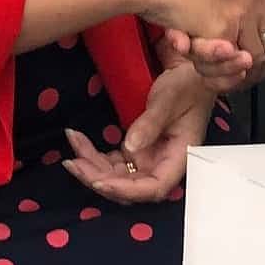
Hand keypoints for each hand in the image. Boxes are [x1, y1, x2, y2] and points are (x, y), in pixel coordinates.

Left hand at [61, 61, 215, 204]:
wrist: (193, 74)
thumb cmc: (188, 85)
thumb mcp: (169, 98)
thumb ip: (151, 123)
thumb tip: (130, 148)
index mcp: (178, 157)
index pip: (153, 187)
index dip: (126, 190)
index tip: (100, 182)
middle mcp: (162, 164)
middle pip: (129, 186)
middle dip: (99, 178)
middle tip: (73, 163)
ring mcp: (149, 158)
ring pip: (117, 176)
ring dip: (92, 167)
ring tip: (72, 147)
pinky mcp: (138, 150)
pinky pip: (113, 161)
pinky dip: (94, 155)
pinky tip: (78, 140)